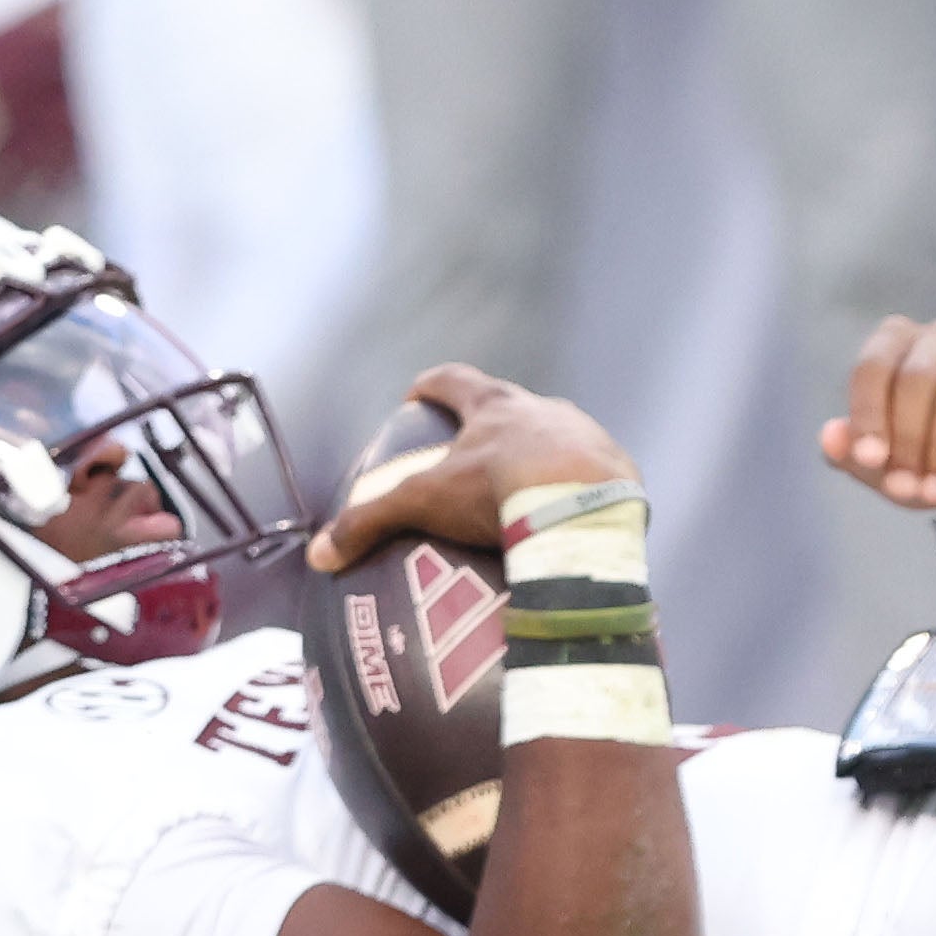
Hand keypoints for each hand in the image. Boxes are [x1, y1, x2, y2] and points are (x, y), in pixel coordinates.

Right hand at [310, 362, 635, 570]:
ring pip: (553, 438)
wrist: (584, 509)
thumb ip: (371, 522)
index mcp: (495, 405)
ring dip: (536, 459)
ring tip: (521, 496)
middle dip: (488, 427)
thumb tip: (320, 554)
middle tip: (470, 458)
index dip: (431, 388)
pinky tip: (562, 520)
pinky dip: (571, 493)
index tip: (415, 398)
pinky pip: (587, 477)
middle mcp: (542, 408)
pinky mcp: (615, 468)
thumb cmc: (499, 491)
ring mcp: (584, 435)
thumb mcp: (426, 503)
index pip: (453, 381)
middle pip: (508, 407)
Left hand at [820, 314, 935, 517]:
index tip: (872, 460)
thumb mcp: (887, 466)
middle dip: (909, 440)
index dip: (869, 414)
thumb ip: (854, 452)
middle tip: (911, 487)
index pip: (874, 365)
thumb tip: (829, 436)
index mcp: (900, 346)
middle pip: (916, 376)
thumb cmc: (931, 455)